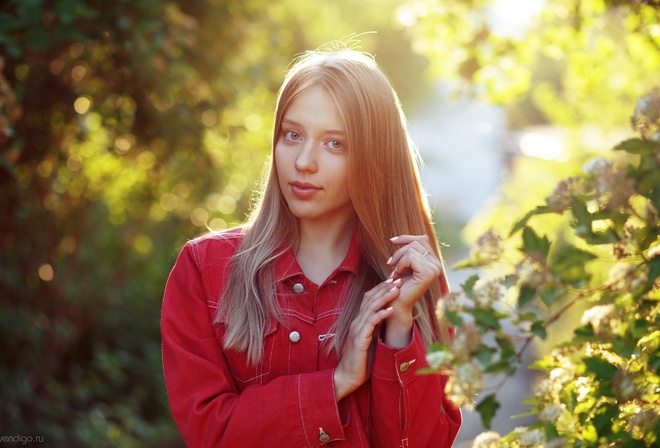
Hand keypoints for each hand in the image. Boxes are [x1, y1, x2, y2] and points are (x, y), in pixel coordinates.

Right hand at [333, 279, 400, 400]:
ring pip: (371, 308)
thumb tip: (389, 321)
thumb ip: (376, 330)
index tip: (394, 281)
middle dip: (384, 288)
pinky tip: (391, 309)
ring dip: (384, 297)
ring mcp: (357, 330)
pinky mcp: (359, 339)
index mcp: (360, 322)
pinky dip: (381, 314)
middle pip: (370, 299)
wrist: (347, 377)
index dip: (381, 289)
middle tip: (398, 278)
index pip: (370, 300)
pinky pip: (371, 323)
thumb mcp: (371, 341)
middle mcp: (357, 322)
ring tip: (397, 289)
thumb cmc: (361, 362)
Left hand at [384, 235, 442, 346]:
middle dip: (399, 251)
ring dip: (398, 259)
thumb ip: (415, 249)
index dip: (406, 238)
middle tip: (391, 264)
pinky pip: (410, 258)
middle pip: (416, 242)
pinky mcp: (428, 273)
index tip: (392, 241)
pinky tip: (397, 275)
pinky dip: (400, 264)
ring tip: (395, 272)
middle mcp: (437, 264)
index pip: (422, 239)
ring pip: (412, 249)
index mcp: (434, 261)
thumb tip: (424, 234)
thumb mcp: (407, 263)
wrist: (396, 303)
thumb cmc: (399, 284)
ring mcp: (435, 269)